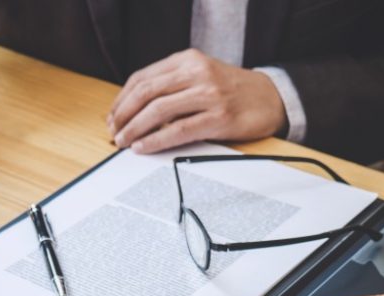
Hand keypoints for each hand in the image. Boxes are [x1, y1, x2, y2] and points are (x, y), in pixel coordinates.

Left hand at [107, 49, 287, 153]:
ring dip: (134, 129)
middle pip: (146, 92)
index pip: (143, 78)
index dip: (121, 99)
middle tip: (113, 132)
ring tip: (123, 141)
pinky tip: (142, 147)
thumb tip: (133, 110)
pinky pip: (178, 130)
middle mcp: (197, 72)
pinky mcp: (218, 117)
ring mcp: (208, 94)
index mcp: (188, 59)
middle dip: (123, 115)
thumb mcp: (200, 75)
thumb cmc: (231, 91)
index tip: (112, 116)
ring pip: (158, 110)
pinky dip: (155, 140)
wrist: (271, 98)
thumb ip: (172, 85)